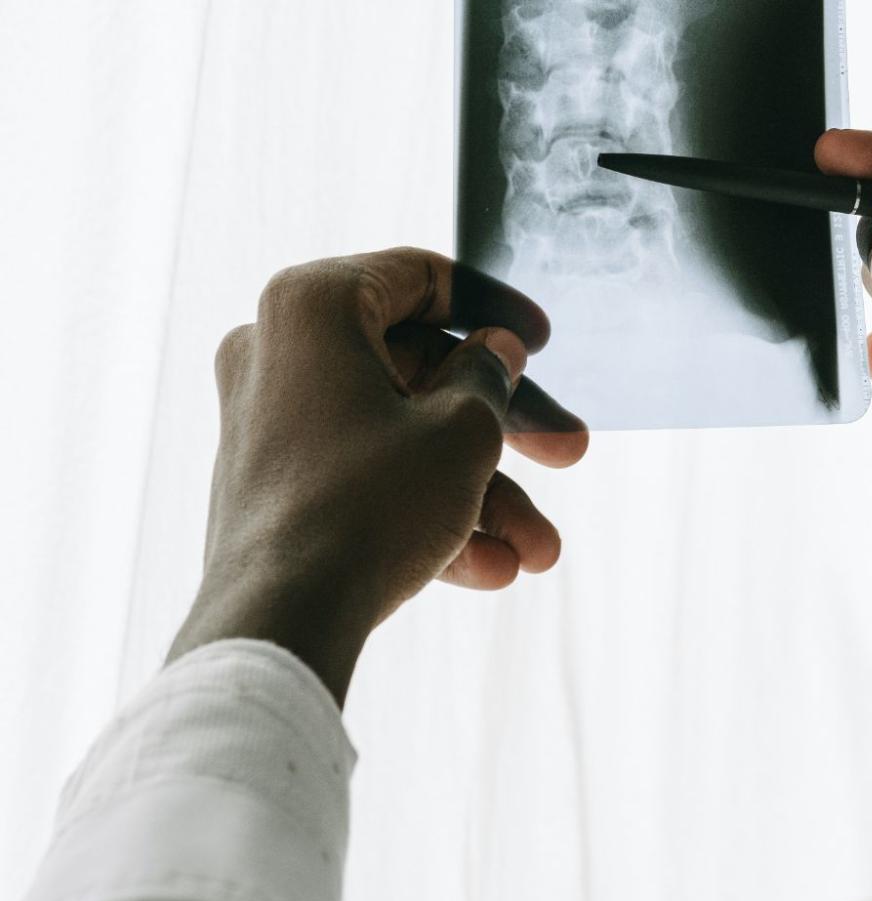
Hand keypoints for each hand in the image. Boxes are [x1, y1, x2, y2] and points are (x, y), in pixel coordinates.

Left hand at [168, 248, 589, 703]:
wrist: (277, 623)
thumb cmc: (368, 507)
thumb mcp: (462, 430)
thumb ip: (488, 376)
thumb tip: (493, 352)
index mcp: (313, 307)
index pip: (418, 277)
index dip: (493, 306)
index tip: (542, 341)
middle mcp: (279, 353)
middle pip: (420, 371)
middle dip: (508, 426)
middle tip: (570, 450)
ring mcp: (271, 421)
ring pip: (401, 436)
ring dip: (481, 489)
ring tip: (540, 549)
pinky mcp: (274, 485)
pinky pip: (368, 478)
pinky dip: (428, 512)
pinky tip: (494, 567)